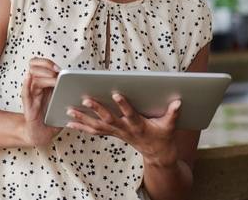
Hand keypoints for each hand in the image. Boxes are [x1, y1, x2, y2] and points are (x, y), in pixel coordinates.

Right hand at [20, 57, 62, 146]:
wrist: (42, 135)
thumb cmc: (52, 119)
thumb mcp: (63, 104)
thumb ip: (69, 94)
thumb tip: (84, 87)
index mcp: (45, 84)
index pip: (41, 65)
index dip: (48, 63)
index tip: (59, 68)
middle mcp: (36, 87)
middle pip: (34, 67)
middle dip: (46, 66)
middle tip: (56, 71)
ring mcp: (32, 96)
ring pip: (33, 78)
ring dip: (43, 75)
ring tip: (53, 78)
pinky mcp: (28, 106)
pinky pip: (25, 93)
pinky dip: (26, 84)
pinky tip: (28, 77)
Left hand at [66, 94, 180, 165]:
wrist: (157, 154)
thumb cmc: (163, 136)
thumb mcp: (170, 126)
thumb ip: (173, 114)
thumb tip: (178, 102)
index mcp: (139, 126)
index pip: (130, 115)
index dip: (124, 105)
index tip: (116, 94)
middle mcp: (125, 130)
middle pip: (108, 119)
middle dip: (96, 109)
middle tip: (84, 99)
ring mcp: (117, 133)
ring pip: (97, 126)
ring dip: (82, 119)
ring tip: (69, 111)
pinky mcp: (112, 134)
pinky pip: (94, 131)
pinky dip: (82, 126)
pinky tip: (69, 122)